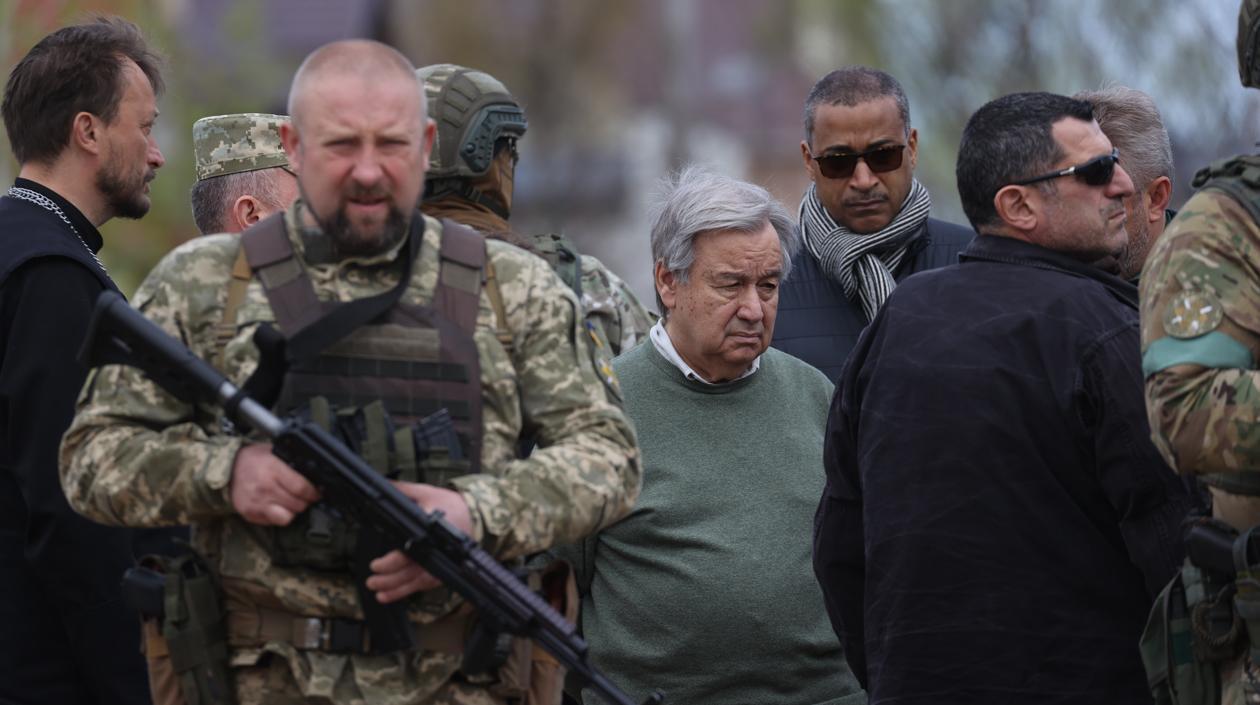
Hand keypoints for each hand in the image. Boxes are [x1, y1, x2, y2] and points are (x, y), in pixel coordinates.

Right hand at [229, 443, 320, 525]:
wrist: (229, 469)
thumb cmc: (255, 459)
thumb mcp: (274, 452)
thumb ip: (293, 463)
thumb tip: (315, 474)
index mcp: (272, 469)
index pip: (301, 488)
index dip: (314, 493)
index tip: (317, 492)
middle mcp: (265, 488)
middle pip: (297, 504)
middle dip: (306, 501)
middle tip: (306, 497)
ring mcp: (257, 503)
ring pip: (288, 517)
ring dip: (294, 510)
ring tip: (292, 501)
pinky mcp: (251, 514)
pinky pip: (275, 522)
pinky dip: (280, 516)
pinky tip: (279, 506)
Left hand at [366, 482, 472, 602]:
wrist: (475, 517)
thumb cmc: (451, 505)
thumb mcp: (427, 492)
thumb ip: (403, 490)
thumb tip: (382, 485)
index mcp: (432, 531)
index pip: (411, 551)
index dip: (392, 562)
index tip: (376, 565)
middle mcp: (437, 551)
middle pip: (412, 571)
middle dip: (390, 579)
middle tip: (372, 580)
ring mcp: (441, 564)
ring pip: (416, 582)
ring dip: (396, 589)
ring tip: (378, 592)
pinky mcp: (441, 572)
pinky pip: (422, 586)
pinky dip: (405, 591)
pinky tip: (389, 594)